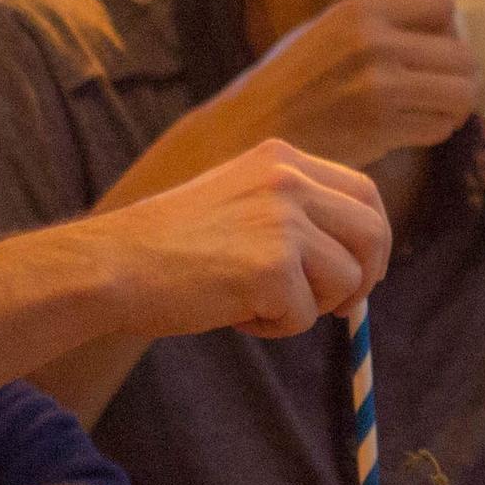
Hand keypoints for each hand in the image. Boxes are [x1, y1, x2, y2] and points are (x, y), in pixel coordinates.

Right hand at [39, 139, 392, 339]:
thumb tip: (357, 263)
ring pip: (347, 280)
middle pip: (373, 232)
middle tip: (341, 308)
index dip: (372, 237)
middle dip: (365, 277)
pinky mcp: (273, 268)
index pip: (365, 191)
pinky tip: (233, 312)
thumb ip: (293, 215)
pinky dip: (275, 327)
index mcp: (281, 158)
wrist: (111, 265)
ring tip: (257, 304)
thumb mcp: (238, 201)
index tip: (360, 269)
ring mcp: (283, 222)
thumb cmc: (167, 245)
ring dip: (311, 307)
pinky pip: (305, 316)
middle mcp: (289, 180)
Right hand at [215, 0, 476, 166]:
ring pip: (461, 95)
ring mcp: (380, 90)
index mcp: (360, 11)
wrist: (251, 129)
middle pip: (463, 55)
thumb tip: (447, 26)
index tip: (436, 43)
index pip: (443, 4)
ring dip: (455, 105)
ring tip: (434, 107)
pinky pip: (440, 128)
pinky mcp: (382, 131)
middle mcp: (373, 45)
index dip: (447, 26)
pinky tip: (413, 127)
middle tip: (443, 84)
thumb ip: (382, 22)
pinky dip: (436, 130)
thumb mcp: (328, 28)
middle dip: (461, 73)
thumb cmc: (291, 79)